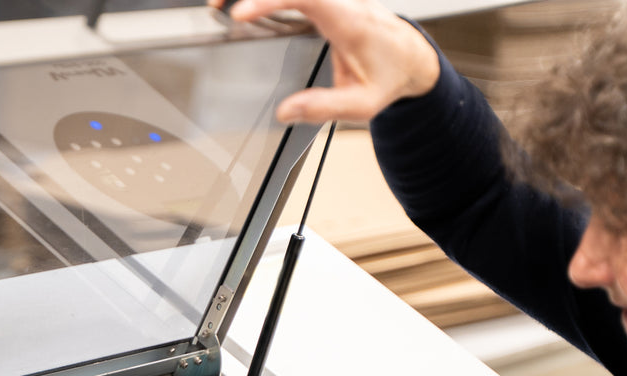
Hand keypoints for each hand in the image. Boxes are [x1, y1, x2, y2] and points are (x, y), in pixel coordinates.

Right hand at [213, 0, 440, 122]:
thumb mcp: (362, 104)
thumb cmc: (388, 76)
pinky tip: (242, 5)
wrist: (409, 56)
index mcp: (347, 21)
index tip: (241, 14)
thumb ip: (324, 107)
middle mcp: (337, 0)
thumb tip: (286, 112)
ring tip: (218, 5)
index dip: (269, 0)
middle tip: (216, 6)